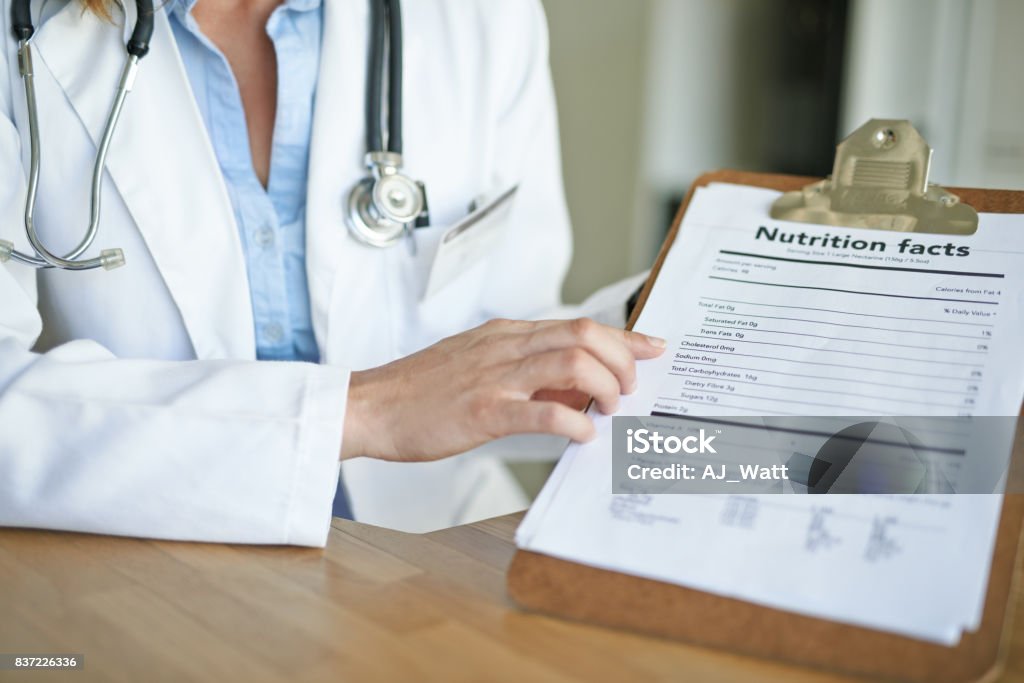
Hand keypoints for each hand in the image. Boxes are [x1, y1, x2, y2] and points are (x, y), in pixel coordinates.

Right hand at [341, 318, 665, 461]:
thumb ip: (524, 371)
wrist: (369, 406)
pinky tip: (581, 434)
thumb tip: (574, 388)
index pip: (579, 325)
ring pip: (574, 363)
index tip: (654, 347)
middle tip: (628, 390)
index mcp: (506, 335)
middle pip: (585, 334)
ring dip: (606, 387)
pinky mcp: (484, 410)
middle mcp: (506, 346)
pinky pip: (544, 411)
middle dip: (622, 361)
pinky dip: (574, 423)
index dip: (624, 337)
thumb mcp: (477, 365)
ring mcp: (495, 376)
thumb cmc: (420, 392)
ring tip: (607, 410)